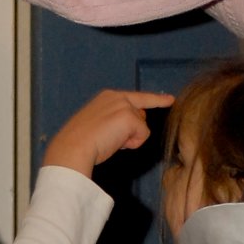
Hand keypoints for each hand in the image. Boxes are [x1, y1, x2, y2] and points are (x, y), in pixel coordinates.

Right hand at [43, 90, 174, 176]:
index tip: (170, 99)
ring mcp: (124, 106)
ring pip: (142, 126)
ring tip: (109, 141)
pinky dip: (133, 143)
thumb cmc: (80, 141)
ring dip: (130, 138)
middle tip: (111, 140)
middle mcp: (117, 96)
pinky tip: (115, 144)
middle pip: (141, 115)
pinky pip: (143, 135)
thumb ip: (114, 120)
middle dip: (133, 131)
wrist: (73, 147)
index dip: (156, 99)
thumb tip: (133, 129)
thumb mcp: (97, 123)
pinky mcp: (129, 117)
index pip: (137, 97)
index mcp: (107, 96)